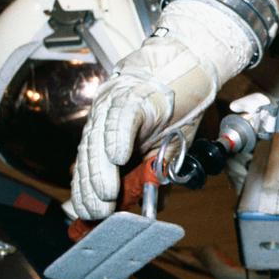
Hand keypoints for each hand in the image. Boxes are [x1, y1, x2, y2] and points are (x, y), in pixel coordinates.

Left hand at [69, 21, 217, 219]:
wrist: (192, 64)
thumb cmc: (179, 105)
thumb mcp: (166, 148)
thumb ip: (155, 174)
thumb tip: (154, 206)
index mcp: (108, 131)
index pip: (89, 164)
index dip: (86, 190)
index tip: (88, 214)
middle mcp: (105, 117)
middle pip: (88, 155)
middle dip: (90, 187)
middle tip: (95, 212)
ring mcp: (116, 105)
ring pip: (99, 139)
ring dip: (100, 170)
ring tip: (105, 196)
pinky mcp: (134, 96)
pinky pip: (121, 118)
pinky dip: (118, 137)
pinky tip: (118, 157)